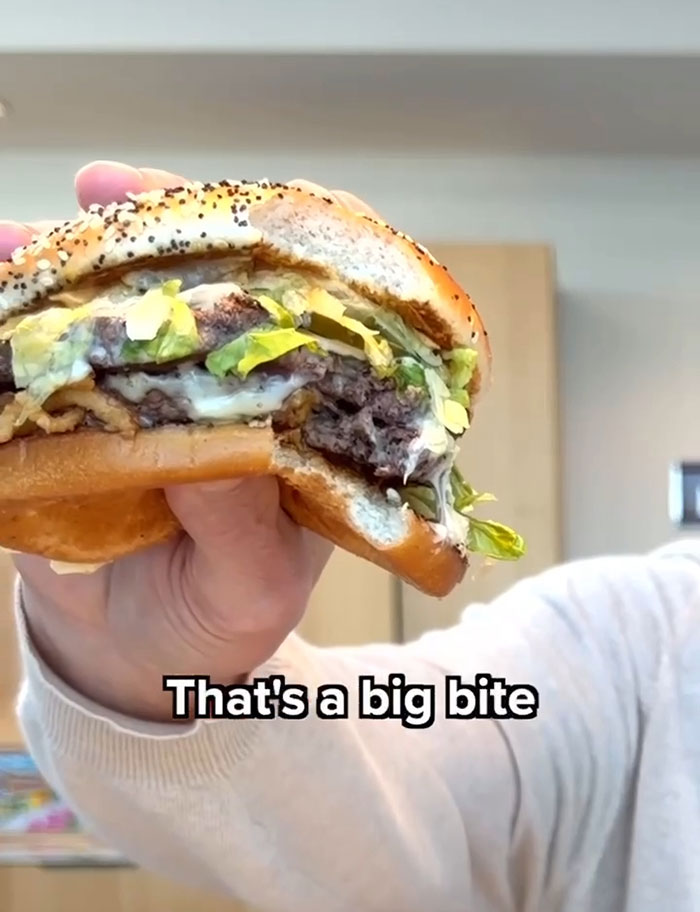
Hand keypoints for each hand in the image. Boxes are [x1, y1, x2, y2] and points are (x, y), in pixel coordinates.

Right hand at [1, 162, 377, 721]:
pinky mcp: (90, 408)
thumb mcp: (249, 587)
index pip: (316, 306)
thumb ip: (243, 525)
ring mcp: (158, 389)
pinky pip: (53, 354)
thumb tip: (215, 447)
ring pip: (124, 301)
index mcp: (302, 416)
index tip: (243, 218)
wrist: (133, 652)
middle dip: (162, 228)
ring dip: (71, 261)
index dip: (288, 247)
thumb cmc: (216, 620)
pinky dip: (17, 322)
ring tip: (19, 241)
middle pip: (213, 278)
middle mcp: (234, 385)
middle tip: (109, 193)